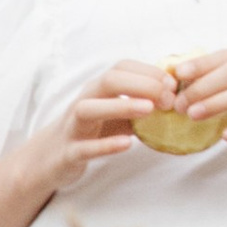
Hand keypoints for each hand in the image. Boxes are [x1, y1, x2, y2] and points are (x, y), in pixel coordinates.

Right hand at [44, 57, 175, 186]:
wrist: (50, 158)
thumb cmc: (90, 132)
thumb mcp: (116, 114)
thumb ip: (140, 106)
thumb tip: (176, 99)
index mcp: (97, 90)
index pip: (122, 67)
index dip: (149, 72)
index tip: (173, 84)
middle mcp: (84, 101)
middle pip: (108, 80)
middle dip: (140, 84)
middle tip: (168, 98)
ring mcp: (73, 127)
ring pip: (89, 109)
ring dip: (121, 106)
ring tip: (149, 110)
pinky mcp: (68, 153)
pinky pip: (84, 148)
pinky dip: (105, 145)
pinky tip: (127, 145)